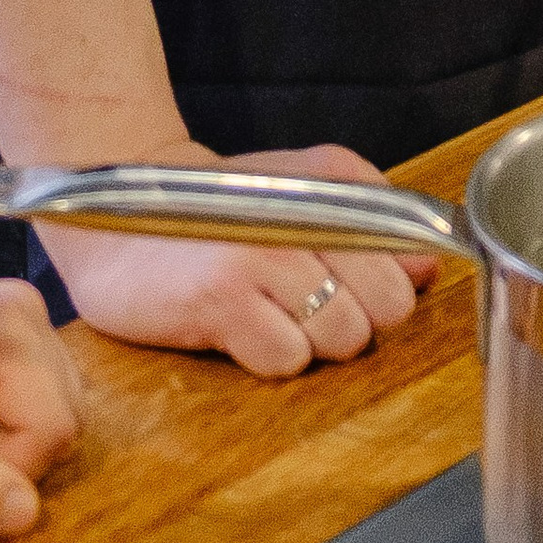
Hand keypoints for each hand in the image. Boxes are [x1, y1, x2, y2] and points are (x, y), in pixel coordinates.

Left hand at [0, 274, 78, 536]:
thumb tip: (30, 516)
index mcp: (2, 324)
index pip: (53, 428)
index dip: (1, 472)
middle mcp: (26, 312)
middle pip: (61, 420)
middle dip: (2, 460)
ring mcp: (23, 323)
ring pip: (53, 418)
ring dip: (0, 452)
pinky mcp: (12, 343)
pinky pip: (36, 409)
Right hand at [39, 142, 439, 376]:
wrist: (115, 217)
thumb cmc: (217, 210)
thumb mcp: (301, 191)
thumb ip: (369, 222)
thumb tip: (427, 269)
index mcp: (334, 183)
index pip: (409, 254)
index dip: (392, 286)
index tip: (362, 290)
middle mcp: (306, 215)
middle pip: (388, 305)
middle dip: (359, 318)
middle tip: (309, 306)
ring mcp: (264, 257)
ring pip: (343, 337)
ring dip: (314, 342)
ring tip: (271, 314)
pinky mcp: (222, 301)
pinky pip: (287, 359)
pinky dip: (270, 357)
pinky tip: (242, 330)